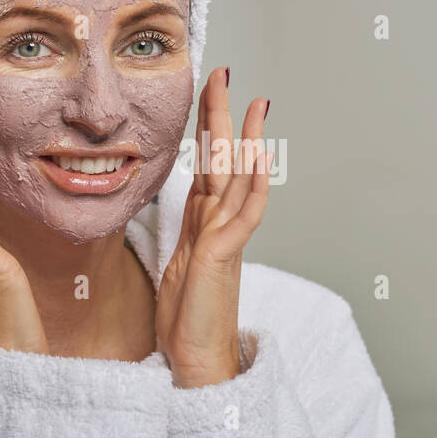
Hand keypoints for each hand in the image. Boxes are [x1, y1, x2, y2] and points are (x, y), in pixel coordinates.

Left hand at [156, 68, 271, 387]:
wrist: (197, 362)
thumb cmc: (188, 322)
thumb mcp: (178, 266)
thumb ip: (187, 234)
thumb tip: (188, 210)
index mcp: (203, 225)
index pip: (207, 166)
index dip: (207, 130)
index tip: (207, 96)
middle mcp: (218, 225)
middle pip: (223, 160)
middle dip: (222, 116)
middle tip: (224, 75)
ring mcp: (225, 238)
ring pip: (238, 178)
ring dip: (246, 137)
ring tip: (252, 101)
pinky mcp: (224, 255)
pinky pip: (244, 213)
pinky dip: (254, 183)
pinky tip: (258, 155)